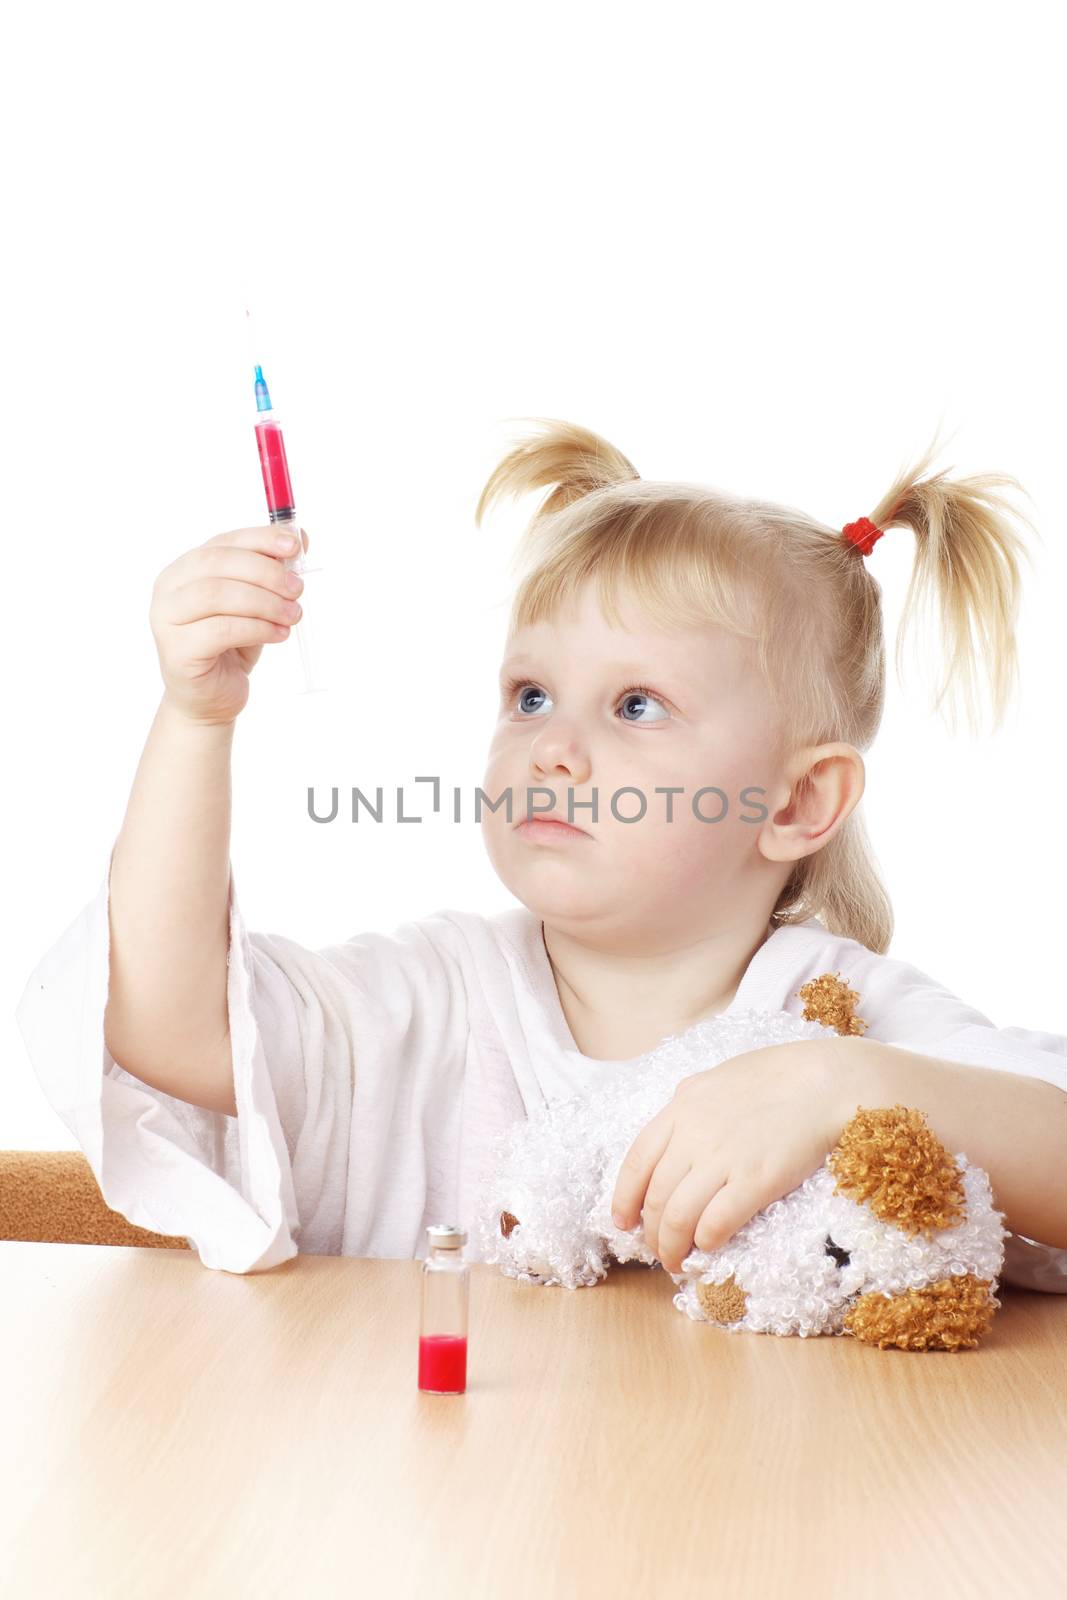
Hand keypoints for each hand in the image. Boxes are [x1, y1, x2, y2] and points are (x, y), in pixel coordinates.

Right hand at [150, 525, 309, 725]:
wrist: (211, 698)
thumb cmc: (231, 646)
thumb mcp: (256, 602)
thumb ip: (270, 569)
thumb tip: (298, 536)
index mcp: (184, 569)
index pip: (222, 542)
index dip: (260, 539)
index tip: (294, 545)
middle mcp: (169, 589)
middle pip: (217, 563)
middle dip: (265, 572)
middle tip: (297, 588)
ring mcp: (167, 620)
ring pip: (218, 594)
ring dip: (265, 602)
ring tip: (293, 615)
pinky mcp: (177, 651)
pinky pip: (220, 629)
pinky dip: (257, 628)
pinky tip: (278, 634)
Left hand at [609, 1038, 856, 1273]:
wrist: (824, 1083)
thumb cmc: (776, 1076)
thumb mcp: (717, 1079)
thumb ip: (690, 1101)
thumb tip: (672, 1120)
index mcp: (681, 1109)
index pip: (637, 1162)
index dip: (624, 1198)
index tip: (623, 1222)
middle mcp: (694, 1135)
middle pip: (656, 1196)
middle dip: (651, 1232)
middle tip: (657, 1250)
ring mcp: (723, 1159)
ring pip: (678, 1216)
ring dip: (672, 1246)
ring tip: (677, 1261)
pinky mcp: (755, 1181)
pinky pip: (716, 1223)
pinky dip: (705, 1241)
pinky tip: (708, 1246)